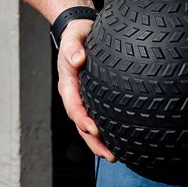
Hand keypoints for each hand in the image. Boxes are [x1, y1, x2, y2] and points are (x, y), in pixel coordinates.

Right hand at [56, 19, 116, 161]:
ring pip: (89, 125)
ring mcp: (83, 97)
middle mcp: (74, 95)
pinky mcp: (94, 96)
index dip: (82, 120)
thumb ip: (73, 48)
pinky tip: (120, 137)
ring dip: (99, 142)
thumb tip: (77, 59)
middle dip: (93, 142)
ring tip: (115, 156)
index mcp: (68, 84)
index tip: (94, 130)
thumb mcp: (73, 38)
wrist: (79, 30)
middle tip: (109, 154)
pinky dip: (106, 129)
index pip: (74, 106)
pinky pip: (99, 115)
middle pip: (81, 123)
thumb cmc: (76, 35)